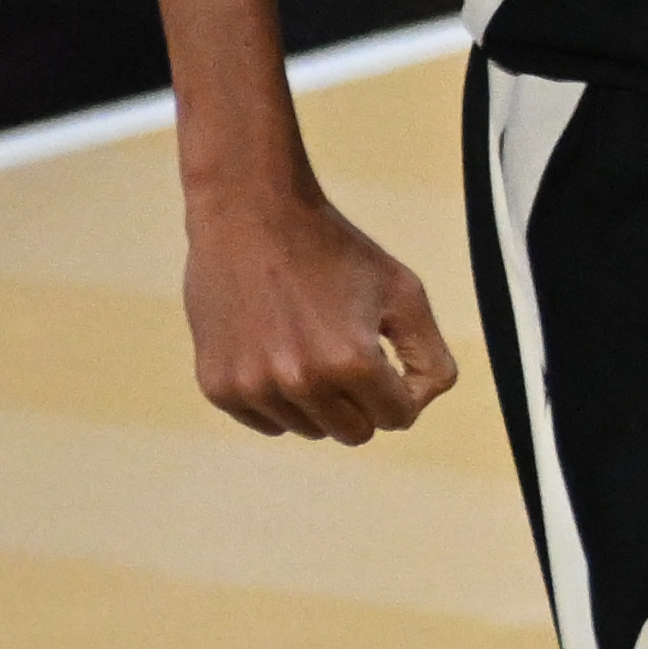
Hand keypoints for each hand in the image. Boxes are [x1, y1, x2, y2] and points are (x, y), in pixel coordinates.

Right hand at [186, 176, 456, 443]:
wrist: (250, 215)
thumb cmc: (334, 251)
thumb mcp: (404, 292)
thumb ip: (430, 357)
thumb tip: (418, 404)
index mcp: (352, 364)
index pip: (398, 418)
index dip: (400, 389)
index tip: (385, 356)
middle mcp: (300, 383)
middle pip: (355, 433)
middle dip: (362, 401)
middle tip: (346, 350)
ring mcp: (253, 387)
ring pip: (310, 429)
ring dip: (318, 400)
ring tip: (306, 342)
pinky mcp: (217, 386)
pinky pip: (267, 422)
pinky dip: (279, 399)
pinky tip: (274, 351)